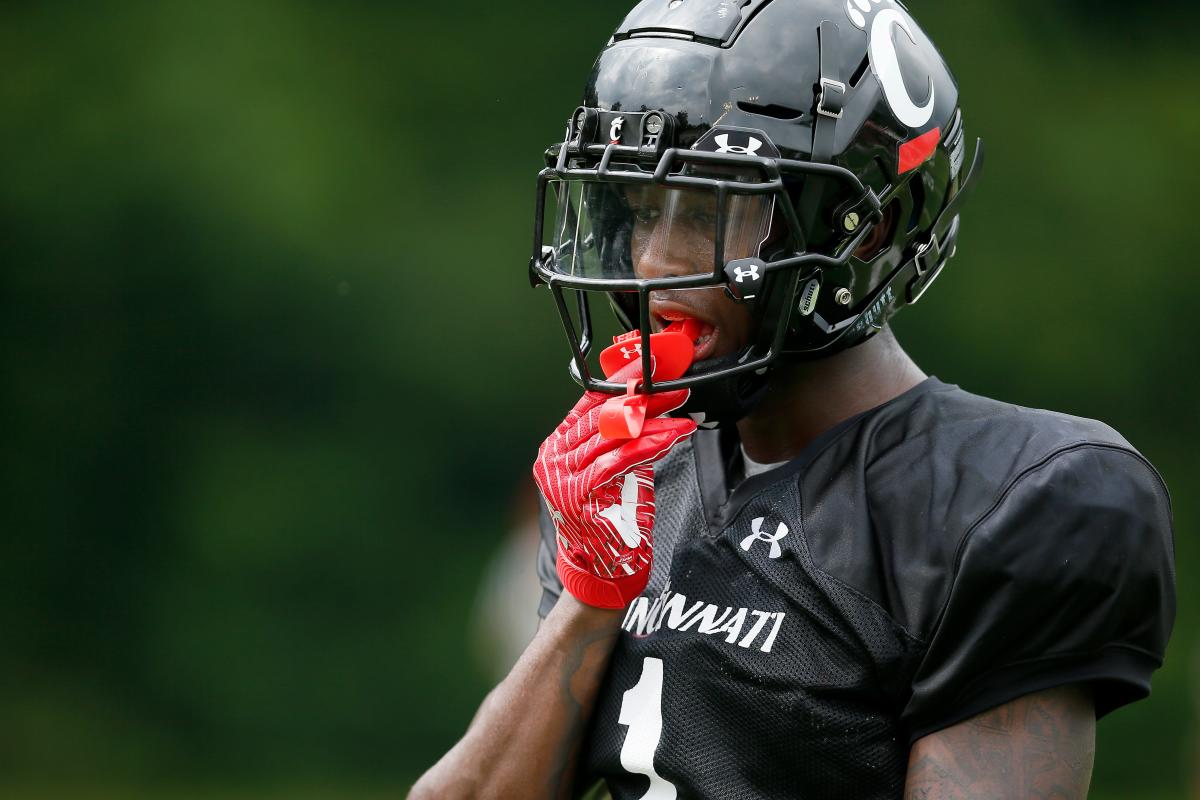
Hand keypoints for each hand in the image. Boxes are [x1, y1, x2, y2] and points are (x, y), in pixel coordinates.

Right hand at [533, 366, 695, 608]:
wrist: (600, 572)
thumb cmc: (609, 519)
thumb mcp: (611, 471)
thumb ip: (618, 441)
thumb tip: (648, 404)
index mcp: (555, 448)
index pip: (588, 403)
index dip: (619, 381)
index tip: (649, 365)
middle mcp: (552, 459)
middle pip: (602, 416)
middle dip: (642, 397)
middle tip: (673, 383)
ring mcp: (562, 477)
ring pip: (613, 435)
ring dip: (653, 418)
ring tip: (680, 406)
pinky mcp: (580, 494)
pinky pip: (621, 459)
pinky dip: (651, 443)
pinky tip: (674, 433)